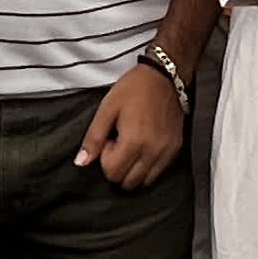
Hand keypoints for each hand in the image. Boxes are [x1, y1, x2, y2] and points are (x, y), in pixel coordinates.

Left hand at [76, 58, 186, 188]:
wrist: (165, 76)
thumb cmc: (134, 89)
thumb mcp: (107, 108)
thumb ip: (93, 138)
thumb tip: (81, 162)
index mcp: (134, 141)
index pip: (113, 173)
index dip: (105, 159)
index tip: (110, 140)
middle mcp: (153, 151)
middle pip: (128, 182)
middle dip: (119, 167)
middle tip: (120, 143)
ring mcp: (167, 152)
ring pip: (144, 182)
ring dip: (133, 170)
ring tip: (133, 145)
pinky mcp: (176, 149)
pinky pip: (158, 173)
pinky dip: (147, 167)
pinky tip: (144, 146)